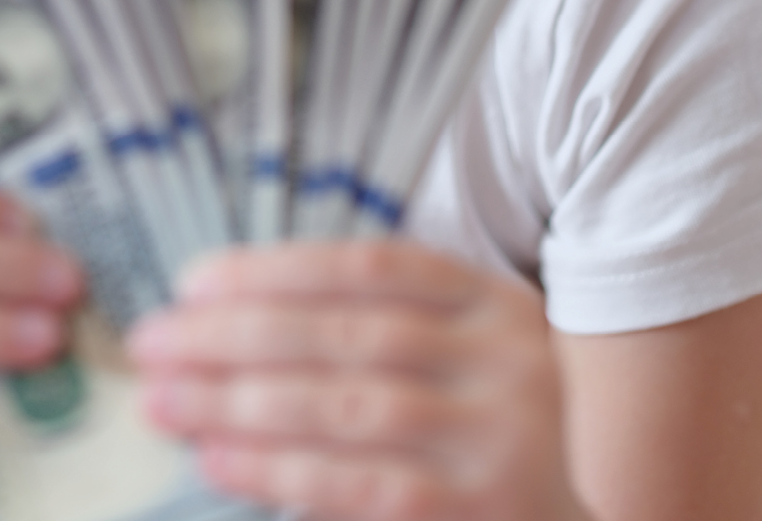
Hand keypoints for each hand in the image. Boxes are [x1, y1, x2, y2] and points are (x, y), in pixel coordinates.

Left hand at [128, 241, 588, 520]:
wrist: (609, 512)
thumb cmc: (511, 431)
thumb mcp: (477, 354)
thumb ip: (394, 326)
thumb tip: (245, 316)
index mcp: (494, 301)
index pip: (369, 265)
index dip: (274, 268)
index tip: (193, 280)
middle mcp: (503, 358)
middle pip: (345, 332)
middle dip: (235, 335)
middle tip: (152, 341)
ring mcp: (499, 439)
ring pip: (347, 406)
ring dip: (240, 401)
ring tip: (164, 399)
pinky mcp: (481, 512)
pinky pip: (365, 488)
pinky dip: (283, 472)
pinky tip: (220, 458)